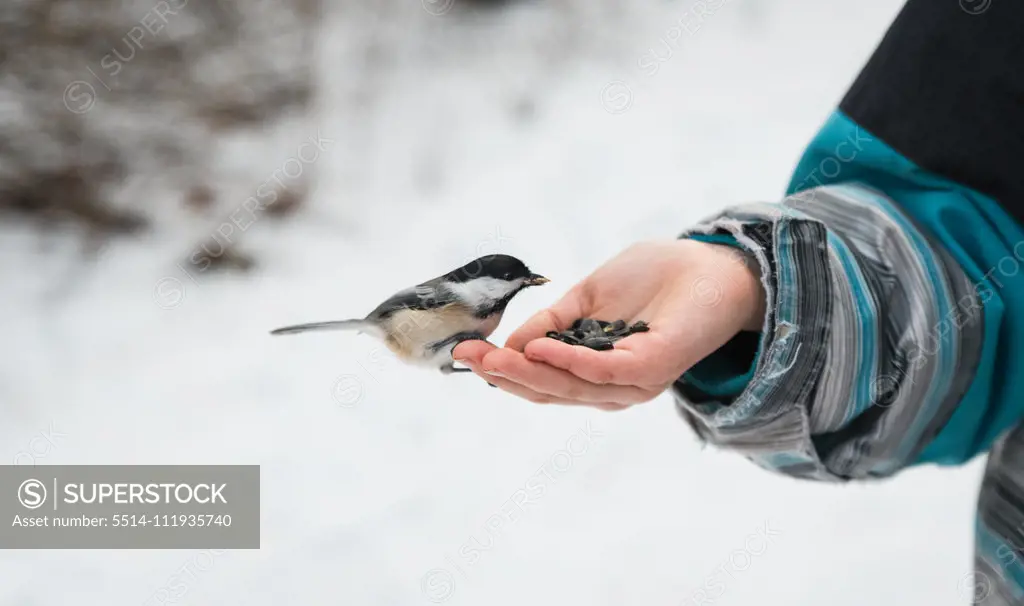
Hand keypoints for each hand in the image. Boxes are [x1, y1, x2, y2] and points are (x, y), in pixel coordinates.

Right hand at [453, 239, 765, 409]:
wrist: (711, 265)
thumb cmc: (654, 279)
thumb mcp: (588, 298)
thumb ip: (553, 321)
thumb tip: (509, 343)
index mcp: (593, 370)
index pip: (542, 380)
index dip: (501, 369)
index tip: (463, 351)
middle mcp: (612, 384)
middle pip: (550, 390)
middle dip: (505, 375)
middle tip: (468, 357)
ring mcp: (634, 380)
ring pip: (572, 387)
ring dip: (529, 374)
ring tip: (494, 357)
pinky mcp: (655, 366)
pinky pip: (606, 372)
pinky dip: (571, 362)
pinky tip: (541, 348)